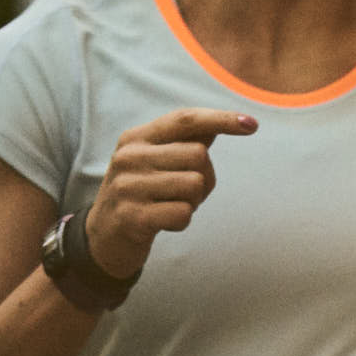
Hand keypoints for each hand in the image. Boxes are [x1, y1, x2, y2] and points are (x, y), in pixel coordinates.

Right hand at [83, 109, 258, 278]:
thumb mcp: (156, 161)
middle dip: (204, 177)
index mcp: (136, 138)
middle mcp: (129, 157)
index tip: (252, 124)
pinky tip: (164, 222)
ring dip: (194, 201)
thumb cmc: (142, 193)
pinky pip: (184, 213)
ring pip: (195, 184)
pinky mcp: (133, 217)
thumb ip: (185, 141)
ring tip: (170, 205)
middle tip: (182, 193)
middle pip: (199, 155)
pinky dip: (183, 221)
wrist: (103, 237)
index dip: (221, 119)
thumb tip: (222, 122)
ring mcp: (128, 186)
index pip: (185, 119)